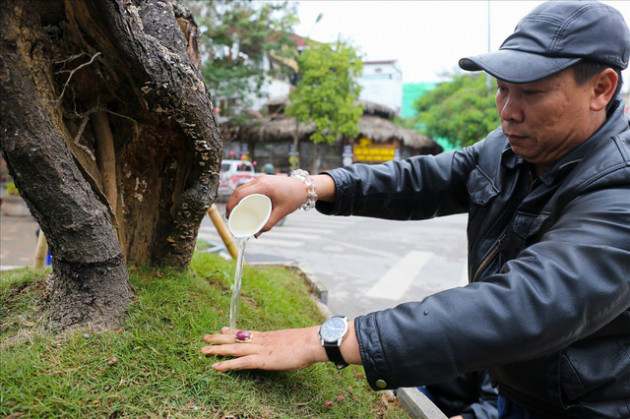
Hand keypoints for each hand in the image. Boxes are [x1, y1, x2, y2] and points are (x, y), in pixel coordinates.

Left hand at [201, 326, 327, 370]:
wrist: (312, 342)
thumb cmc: (308, 343)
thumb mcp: (293, 342)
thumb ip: (285, 344)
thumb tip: (287, 348)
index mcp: (269, 336)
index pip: (247, 333)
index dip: (233, 331)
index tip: (223, 329)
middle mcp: (261, 340)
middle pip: (236, 338)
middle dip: (220, 338)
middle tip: (206, 337)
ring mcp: (260, 349)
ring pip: (234, 349)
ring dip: (217, 349)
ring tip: (203, 350)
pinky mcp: (262, 360)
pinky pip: (240, 362)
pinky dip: (227, 364)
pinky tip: (215, 366)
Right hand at [226, 175, 308, 234]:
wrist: (304, 186)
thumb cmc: (294, 197)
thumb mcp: (282, 212)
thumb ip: (269, 223)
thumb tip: (256, 234)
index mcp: (263, 186)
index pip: (240, 194)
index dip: (231, 205)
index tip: (229, 216)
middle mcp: (259, 180)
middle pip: (238, 191)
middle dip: (231, 203)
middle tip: (231, 217)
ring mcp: (261, 179)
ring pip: (242, 188)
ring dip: (236, 199)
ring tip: (235, 212)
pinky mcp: (263, 180)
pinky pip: (248, 187)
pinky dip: (243, 196)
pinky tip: (243, 204)